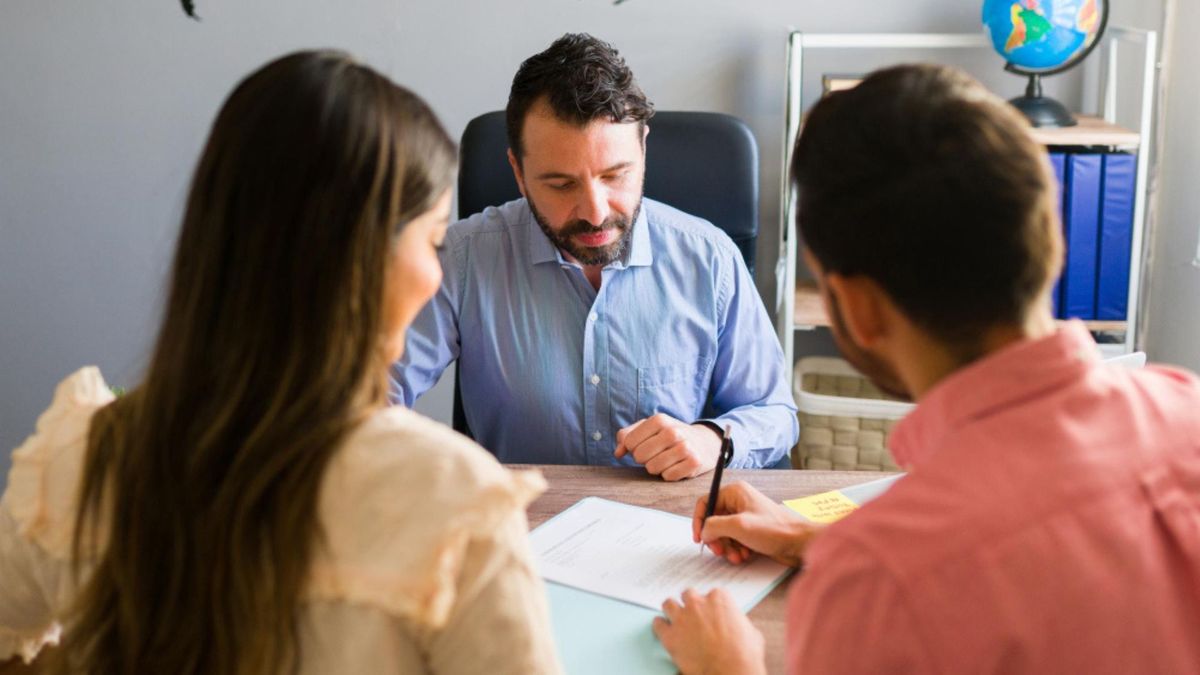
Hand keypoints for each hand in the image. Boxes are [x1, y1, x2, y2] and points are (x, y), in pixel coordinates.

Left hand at [614, 414, 721, 480]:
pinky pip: (668, 476)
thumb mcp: (649, 428)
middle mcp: (673, 431)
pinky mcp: (694, 463)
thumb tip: (618, 452)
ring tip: (665, 460)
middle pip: (640, 456)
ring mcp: (685, 447)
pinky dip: (669, 474)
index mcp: (659, 420)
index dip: (633, 448)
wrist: (704, 442)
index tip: (644, 445)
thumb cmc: (669, 435)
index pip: (630, 442)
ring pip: (652, 468)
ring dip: (656, 468)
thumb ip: (627, 436)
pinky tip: (676, 466)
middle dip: (644, 459)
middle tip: (655, 454)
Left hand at [652, 588, 765, 674]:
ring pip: (669, 604)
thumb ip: (739, 622)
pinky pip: (658, 624)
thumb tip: (738, 626)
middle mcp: (698, 603)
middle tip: (693, 616)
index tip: (710, 612)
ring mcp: (682, 617)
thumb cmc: (745, 655)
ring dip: (672, 610)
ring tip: (674, 619)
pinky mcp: (670, 635)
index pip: (712, 593)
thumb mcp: (752, 632)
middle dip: (690, 604)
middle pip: (688, 594)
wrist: (731, 672)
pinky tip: (663, 630)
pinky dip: (660, 626)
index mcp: (719, 598)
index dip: (711, 605)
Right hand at [693, 481, 821, 566]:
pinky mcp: (752, 529)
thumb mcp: (739, 526)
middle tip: (720, 552)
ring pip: (724, 532)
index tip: (699, 538)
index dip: (699, 521)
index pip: (705, 502)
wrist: (799, 543)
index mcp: (735, 492)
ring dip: (727, 547)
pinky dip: (736, 549)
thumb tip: (704, 532)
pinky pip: (734, 539)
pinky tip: (745, 556)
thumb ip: (714, 526)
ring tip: (737, 557)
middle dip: (716, 539)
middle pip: (714, 520)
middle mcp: (739, 501)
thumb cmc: (774, 530)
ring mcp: (745, 515)